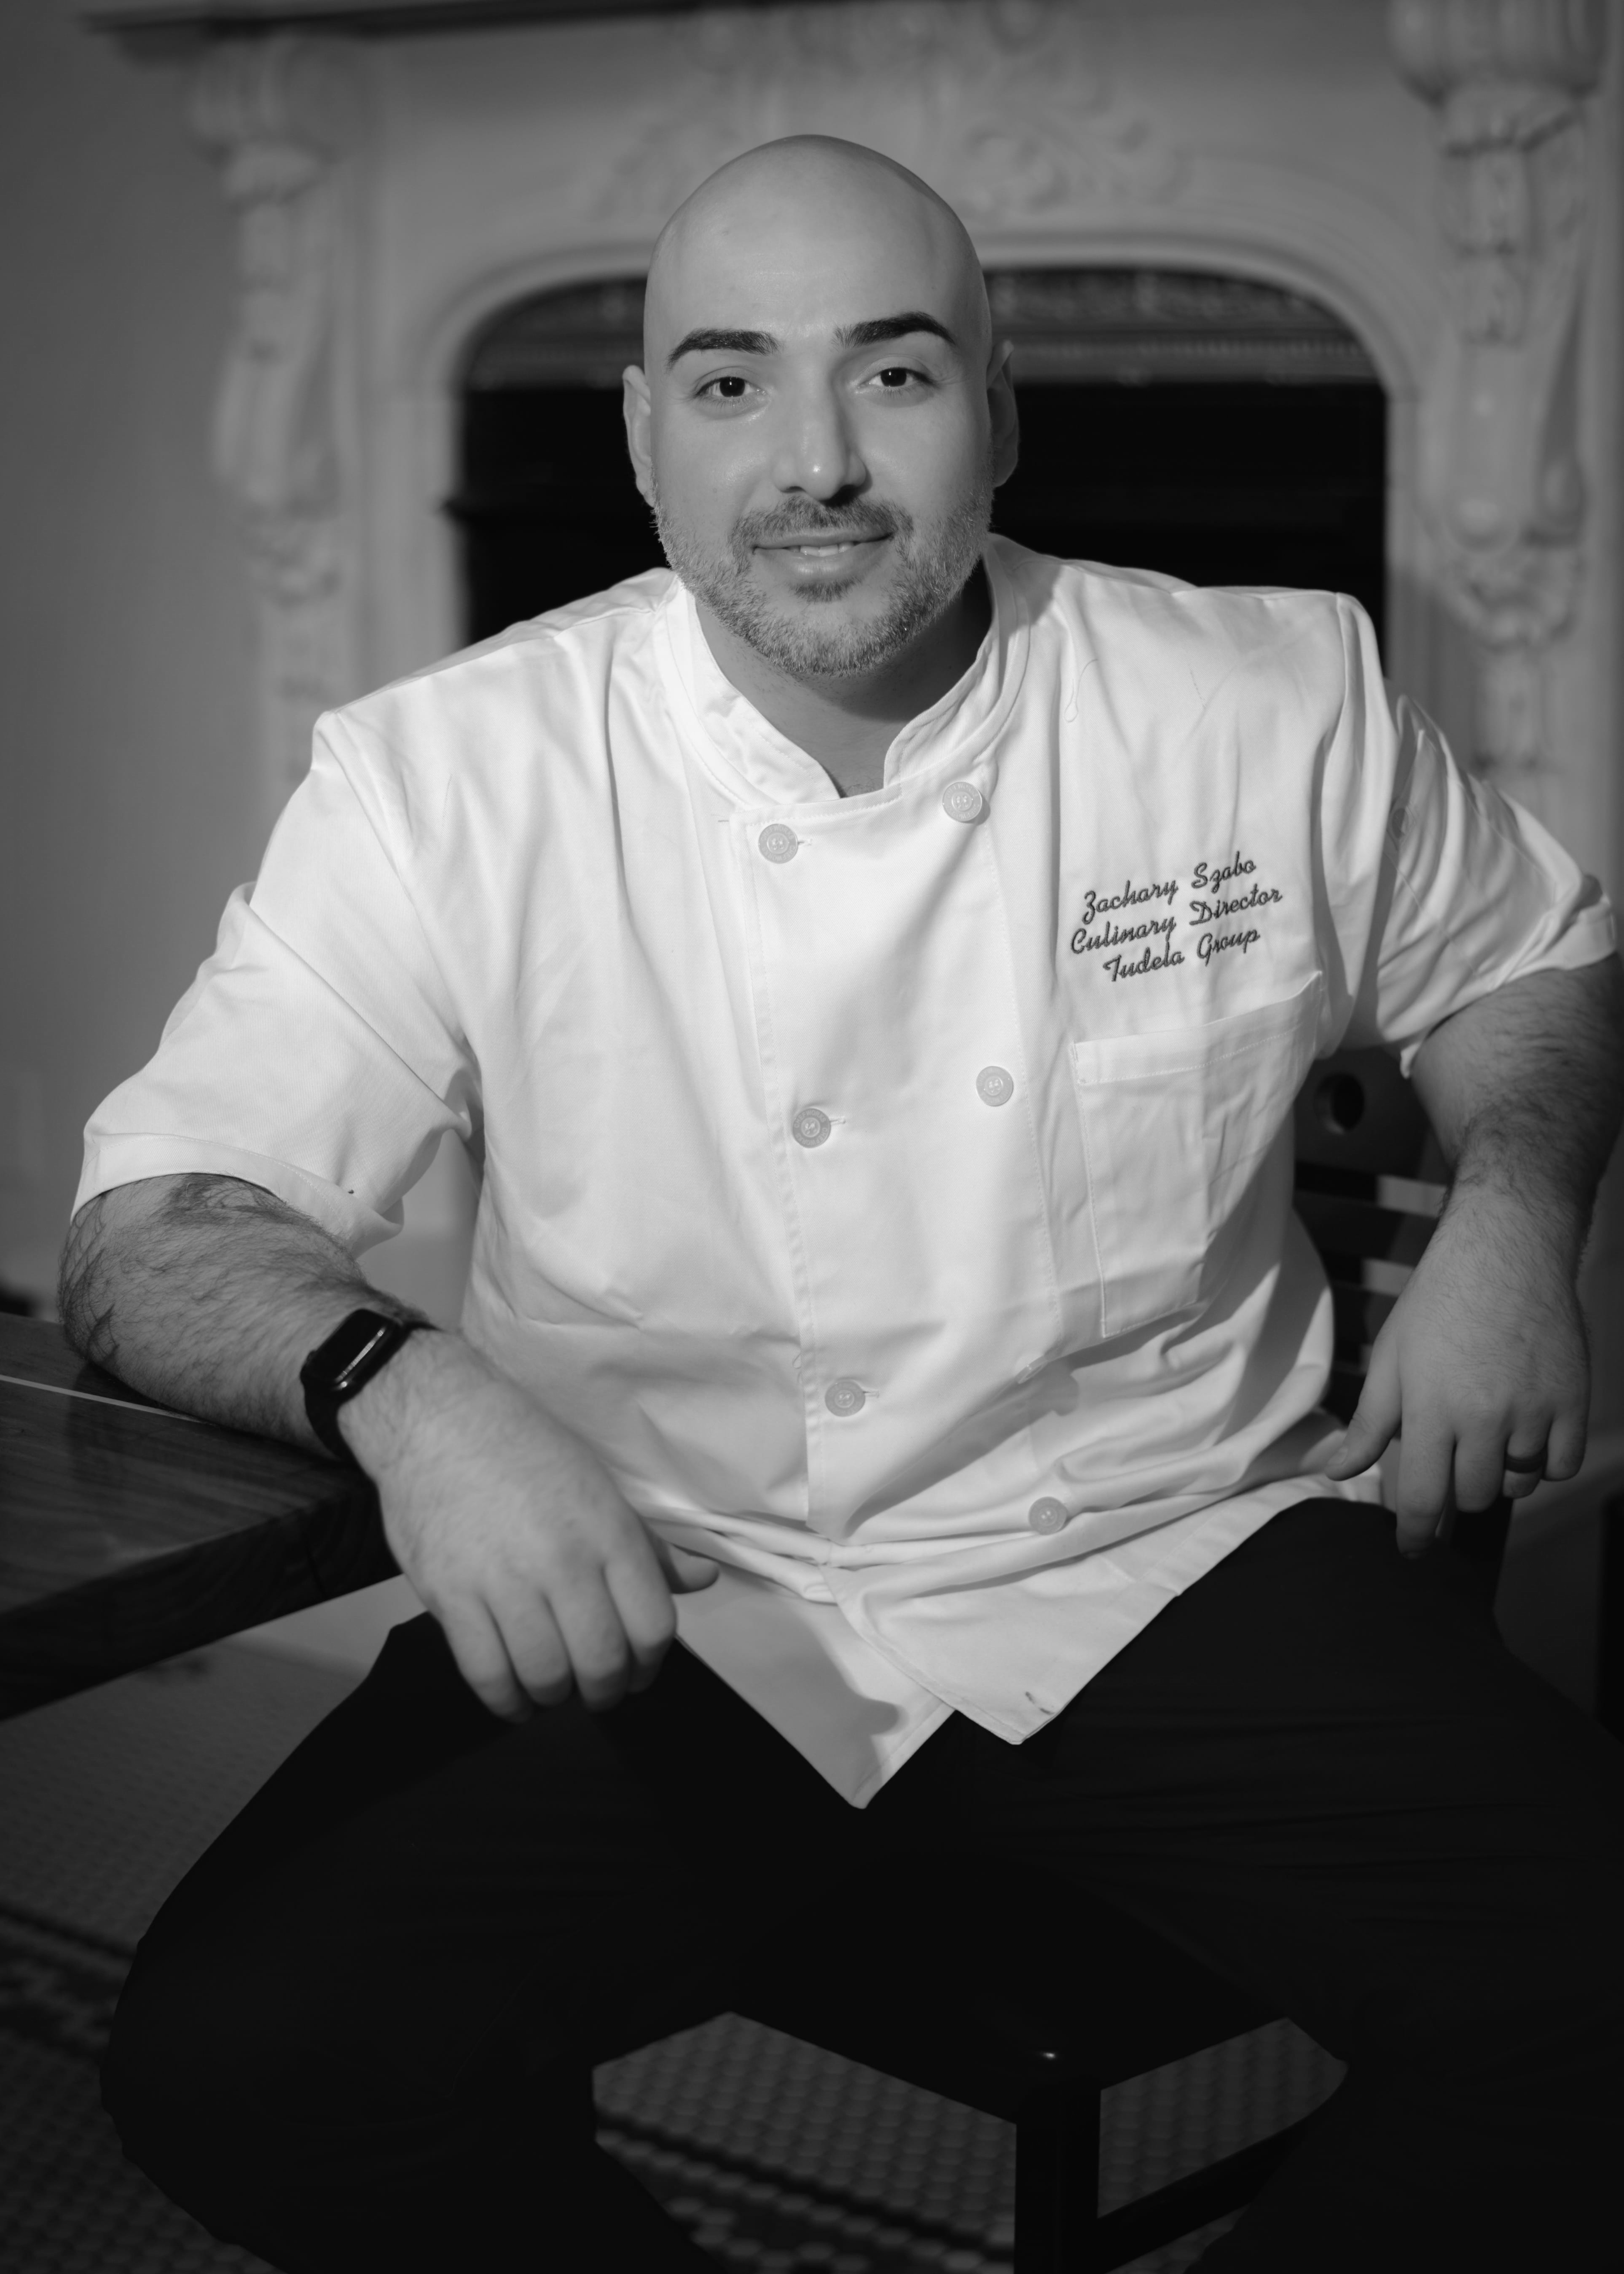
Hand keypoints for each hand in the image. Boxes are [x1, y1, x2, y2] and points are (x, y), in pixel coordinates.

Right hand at [345, 1334, 717, 1718]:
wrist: (438, 1420)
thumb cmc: (525, 1449)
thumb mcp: (600, 1485)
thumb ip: (648, 1545)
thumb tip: (701, 1580)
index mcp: (608, 1531)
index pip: (652, 1626)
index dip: (650, 1663)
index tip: (639, 1670)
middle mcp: (562, 1561)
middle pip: (602, 1661)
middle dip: (607, 1691)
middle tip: (599, 1690)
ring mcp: (503, 1582)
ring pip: (545, 1674)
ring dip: (557, 1696)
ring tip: (555, 1690)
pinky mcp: (450, 1597)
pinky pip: (486, 1674)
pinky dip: (506, 1701)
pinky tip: (516, 1699)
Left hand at [1323, 1184, 1587, 1554]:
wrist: (1503, 1253)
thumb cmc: (1435, 1305)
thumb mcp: (1390, 1359)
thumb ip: (1368, 1424)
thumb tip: (1334, 1472)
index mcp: (1432, 1410)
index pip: (1423, 1499)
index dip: (1415, 1535)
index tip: (1411, 1550)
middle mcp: (1484, 1417)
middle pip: (1472, 1496)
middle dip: (1455, 1492)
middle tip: (1451, 1461)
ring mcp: (1533, 1411)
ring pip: (1518, 1484)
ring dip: (1499, 1474)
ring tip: (1487, 1435)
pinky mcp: (1572, 1401)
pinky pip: (1561, 1465)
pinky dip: (1544, 1462)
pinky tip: (1526, 1435)